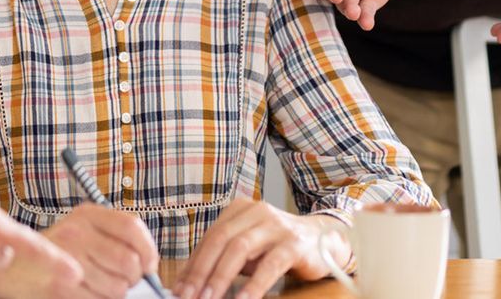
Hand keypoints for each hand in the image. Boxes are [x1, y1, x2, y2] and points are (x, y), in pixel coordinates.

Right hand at [0, 203, 156, 298]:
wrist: (11, 267)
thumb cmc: (58, 251)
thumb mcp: (82, 229)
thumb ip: (114, 237)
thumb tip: (149, 264)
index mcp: (85, 214)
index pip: (131, 226)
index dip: (148, 249)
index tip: (149, 264)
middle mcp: (76, 233)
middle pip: (129, 261)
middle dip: (132, 277)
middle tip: (122, 278)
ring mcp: (67, 261)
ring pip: (118, 287)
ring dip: (115, 292)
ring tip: (98, 285)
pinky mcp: (61, 289)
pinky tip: (87, 292)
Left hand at [175, 200, 349, 298]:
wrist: (322, 240)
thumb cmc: (276, 247)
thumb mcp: (247, 250)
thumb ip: (221, 260)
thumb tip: (189, 284)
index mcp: (239, 210)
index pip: (209, 238)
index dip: (192, 265)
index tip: (178, 290)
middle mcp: (256, 211)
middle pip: (220, 240)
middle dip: (201, 271)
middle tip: (189, 296)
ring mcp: (276, 225)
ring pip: (240, 248)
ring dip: (221, 277)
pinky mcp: (294, 243)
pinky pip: (270, 265)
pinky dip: (254, 284)